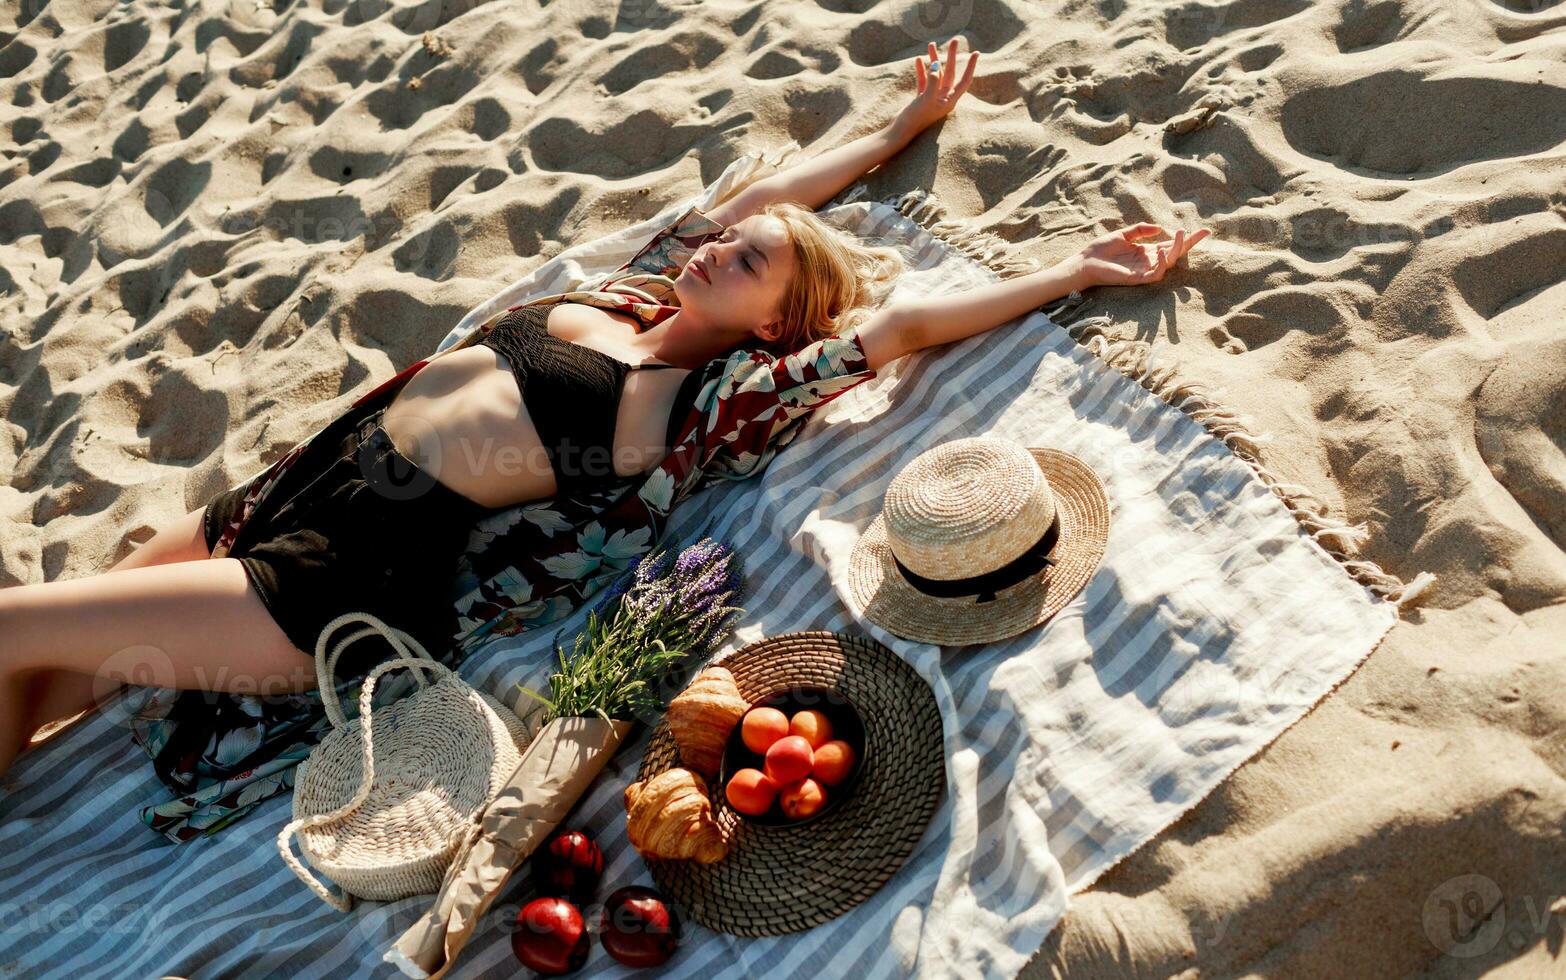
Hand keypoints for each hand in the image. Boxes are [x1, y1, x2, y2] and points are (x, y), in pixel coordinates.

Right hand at [891, 38, 978, 140]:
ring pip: (936, 74)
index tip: (976, 53)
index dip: (971, 66)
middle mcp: (943, 98)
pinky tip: (919, 60)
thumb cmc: (916, 118)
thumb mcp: (926, 99)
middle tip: (954, 40)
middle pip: (950, 73)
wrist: (901, 131)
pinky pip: (924, 80)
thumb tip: (936, 66)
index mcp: (950, 100)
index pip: (965, 80)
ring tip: (931, 44)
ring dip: (933, 60)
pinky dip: (922, 70)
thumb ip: (933, 82)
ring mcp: (932, 98)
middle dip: (951, 56)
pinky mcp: (921, 98)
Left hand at [1069, 223, 1212, 288]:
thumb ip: (1140, 230)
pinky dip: (1161, 264)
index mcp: (1146, 251)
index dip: (1186, 238)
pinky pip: (1155, 273)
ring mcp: (1144, 270)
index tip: (1204, 230)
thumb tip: (1160, 228)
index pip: (1170, 244)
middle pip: (1175, 252)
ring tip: (1180, 234)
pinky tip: (1161, 251)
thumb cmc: (1101, 249)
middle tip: (1204, 232)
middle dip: (1190, 243)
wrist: (1085, 262)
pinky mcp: (1137, 278)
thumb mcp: (1123, 235)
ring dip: (1176, 248)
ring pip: (1169, 262)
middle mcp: (1148, 261)